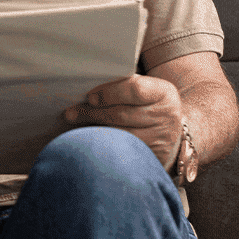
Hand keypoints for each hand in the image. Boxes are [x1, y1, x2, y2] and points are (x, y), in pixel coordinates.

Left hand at [64, 74, 182, 169]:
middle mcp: (167, 116)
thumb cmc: (144, 102)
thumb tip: (85, 82)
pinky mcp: (154, 157)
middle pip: (122, 114)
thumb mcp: (142, 88)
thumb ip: (121, 84)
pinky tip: (90, 141)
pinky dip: (104, 146)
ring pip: (121, 135)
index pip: (135, 90)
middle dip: (92, 114)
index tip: (89, 97)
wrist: (169, 128)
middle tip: (70, 114)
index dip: (109, 93)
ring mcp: (161, 139)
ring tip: (74, 126)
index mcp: (163, 92)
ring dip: (93, 131)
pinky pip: (124, 151)